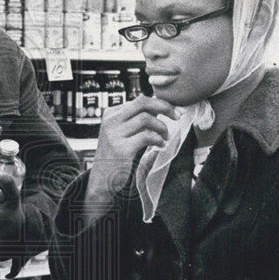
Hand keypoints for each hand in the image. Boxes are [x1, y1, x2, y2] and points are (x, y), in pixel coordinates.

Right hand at [84, 95, 177, 213]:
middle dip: (164, 107)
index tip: (174, 111)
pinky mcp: (121, 148)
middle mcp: (111, 120)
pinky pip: (146, 136)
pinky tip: (160, 146)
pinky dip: (158, 140)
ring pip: (146, 119)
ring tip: (165, 138)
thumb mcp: (122, 133)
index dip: (160, 103)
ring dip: (162, 127)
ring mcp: (114, 134)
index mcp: (111, 113)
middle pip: (142, 103)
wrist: (101, 179)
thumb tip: (160, 108)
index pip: (139, 100)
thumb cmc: (116, 156)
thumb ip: (135, 121)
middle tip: (177, 116)